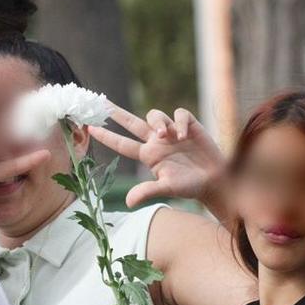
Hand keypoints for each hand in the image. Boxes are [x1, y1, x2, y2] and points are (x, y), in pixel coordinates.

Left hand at [89, 106, 227, 210]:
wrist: (215, 179)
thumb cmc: (190, 186)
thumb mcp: (167, 188)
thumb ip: (148, 191)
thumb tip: (128, 203)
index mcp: (148, 155)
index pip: (122, 144)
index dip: (107, 136)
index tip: (90, 128)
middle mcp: (156, 142)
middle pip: (132, 123)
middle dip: (117, 113)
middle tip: (103, 101)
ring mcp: (171, 132)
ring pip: (154, 115)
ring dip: (157, 122)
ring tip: (165, 135)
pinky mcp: (188, 125)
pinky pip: (178, 114)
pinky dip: (179, 122)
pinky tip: (183, 136)